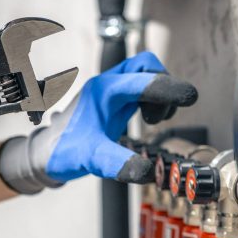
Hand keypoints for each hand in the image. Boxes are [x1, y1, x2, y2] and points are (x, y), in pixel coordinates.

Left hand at [0, 51, 197, 192]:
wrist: (47, 152)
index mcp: (103, 92)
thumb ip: (117, 163)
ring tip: (152, 119)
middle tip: (159, 116)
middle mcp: (107, 85)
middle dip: (164, 86)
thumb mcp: (91, 158)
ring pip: (144, 74)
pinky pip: (140, 87)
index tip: (190, 97)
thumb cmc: (64, 151)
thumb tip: (148, 171)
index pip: (141, 80)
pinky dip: (151, 98)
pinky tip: (147, 118)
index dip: (168, 87)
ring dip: (158, 92)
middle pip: (145, 65)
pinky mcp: (113, 101)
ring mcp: (110, 91)